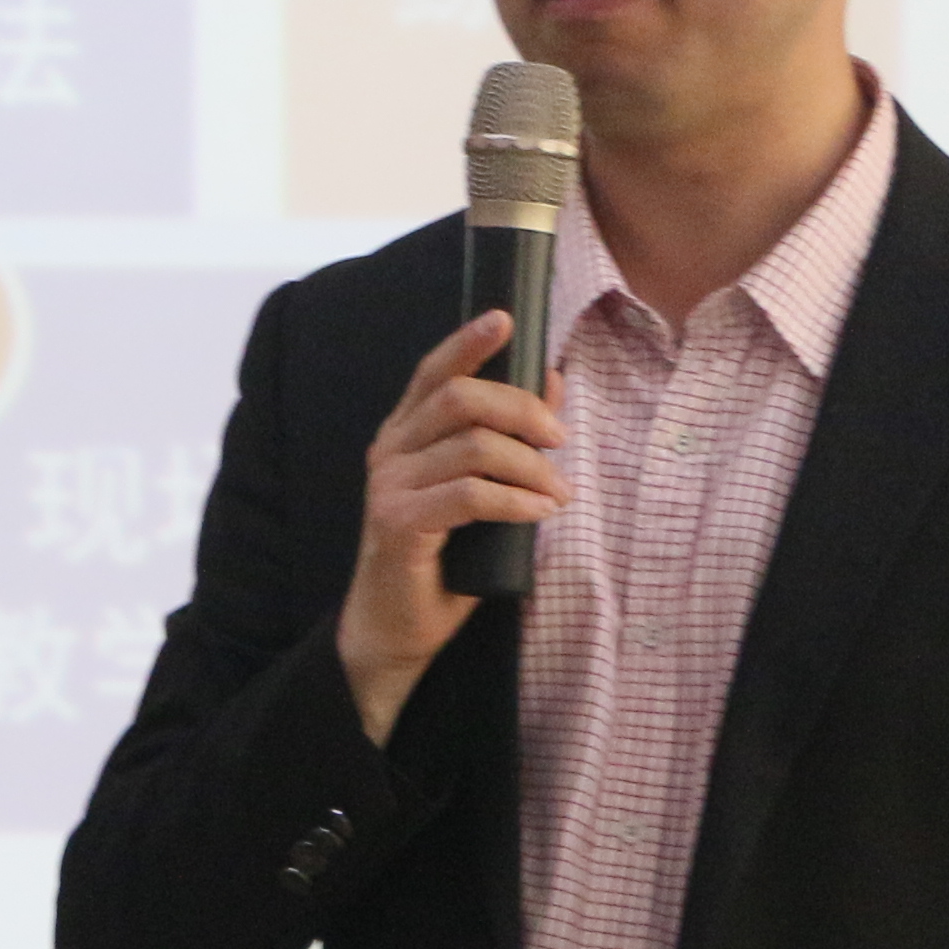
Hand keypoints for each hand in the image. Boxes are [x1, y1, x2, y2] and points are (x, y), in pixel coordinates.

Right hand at [338, 310, 567, 744]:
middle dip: (522, 411)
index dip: (468, 342)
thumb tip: (553, 382)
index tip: (507, 320)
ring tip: (558, 494)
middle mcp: (388, 450)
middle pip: (460, 398)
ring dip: (530, 468)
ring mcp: (388, 486)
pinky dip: (515, 501)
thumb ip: (508, 438)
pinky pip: (469, 495)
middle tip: (560, 439)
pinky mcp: (397, 524)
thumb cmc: (442, 559)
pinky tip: (538, 513)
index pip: (433, 372)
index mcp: (404, 434)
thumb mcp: (479, 489)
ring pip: (473, 446)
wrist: (396, 628)